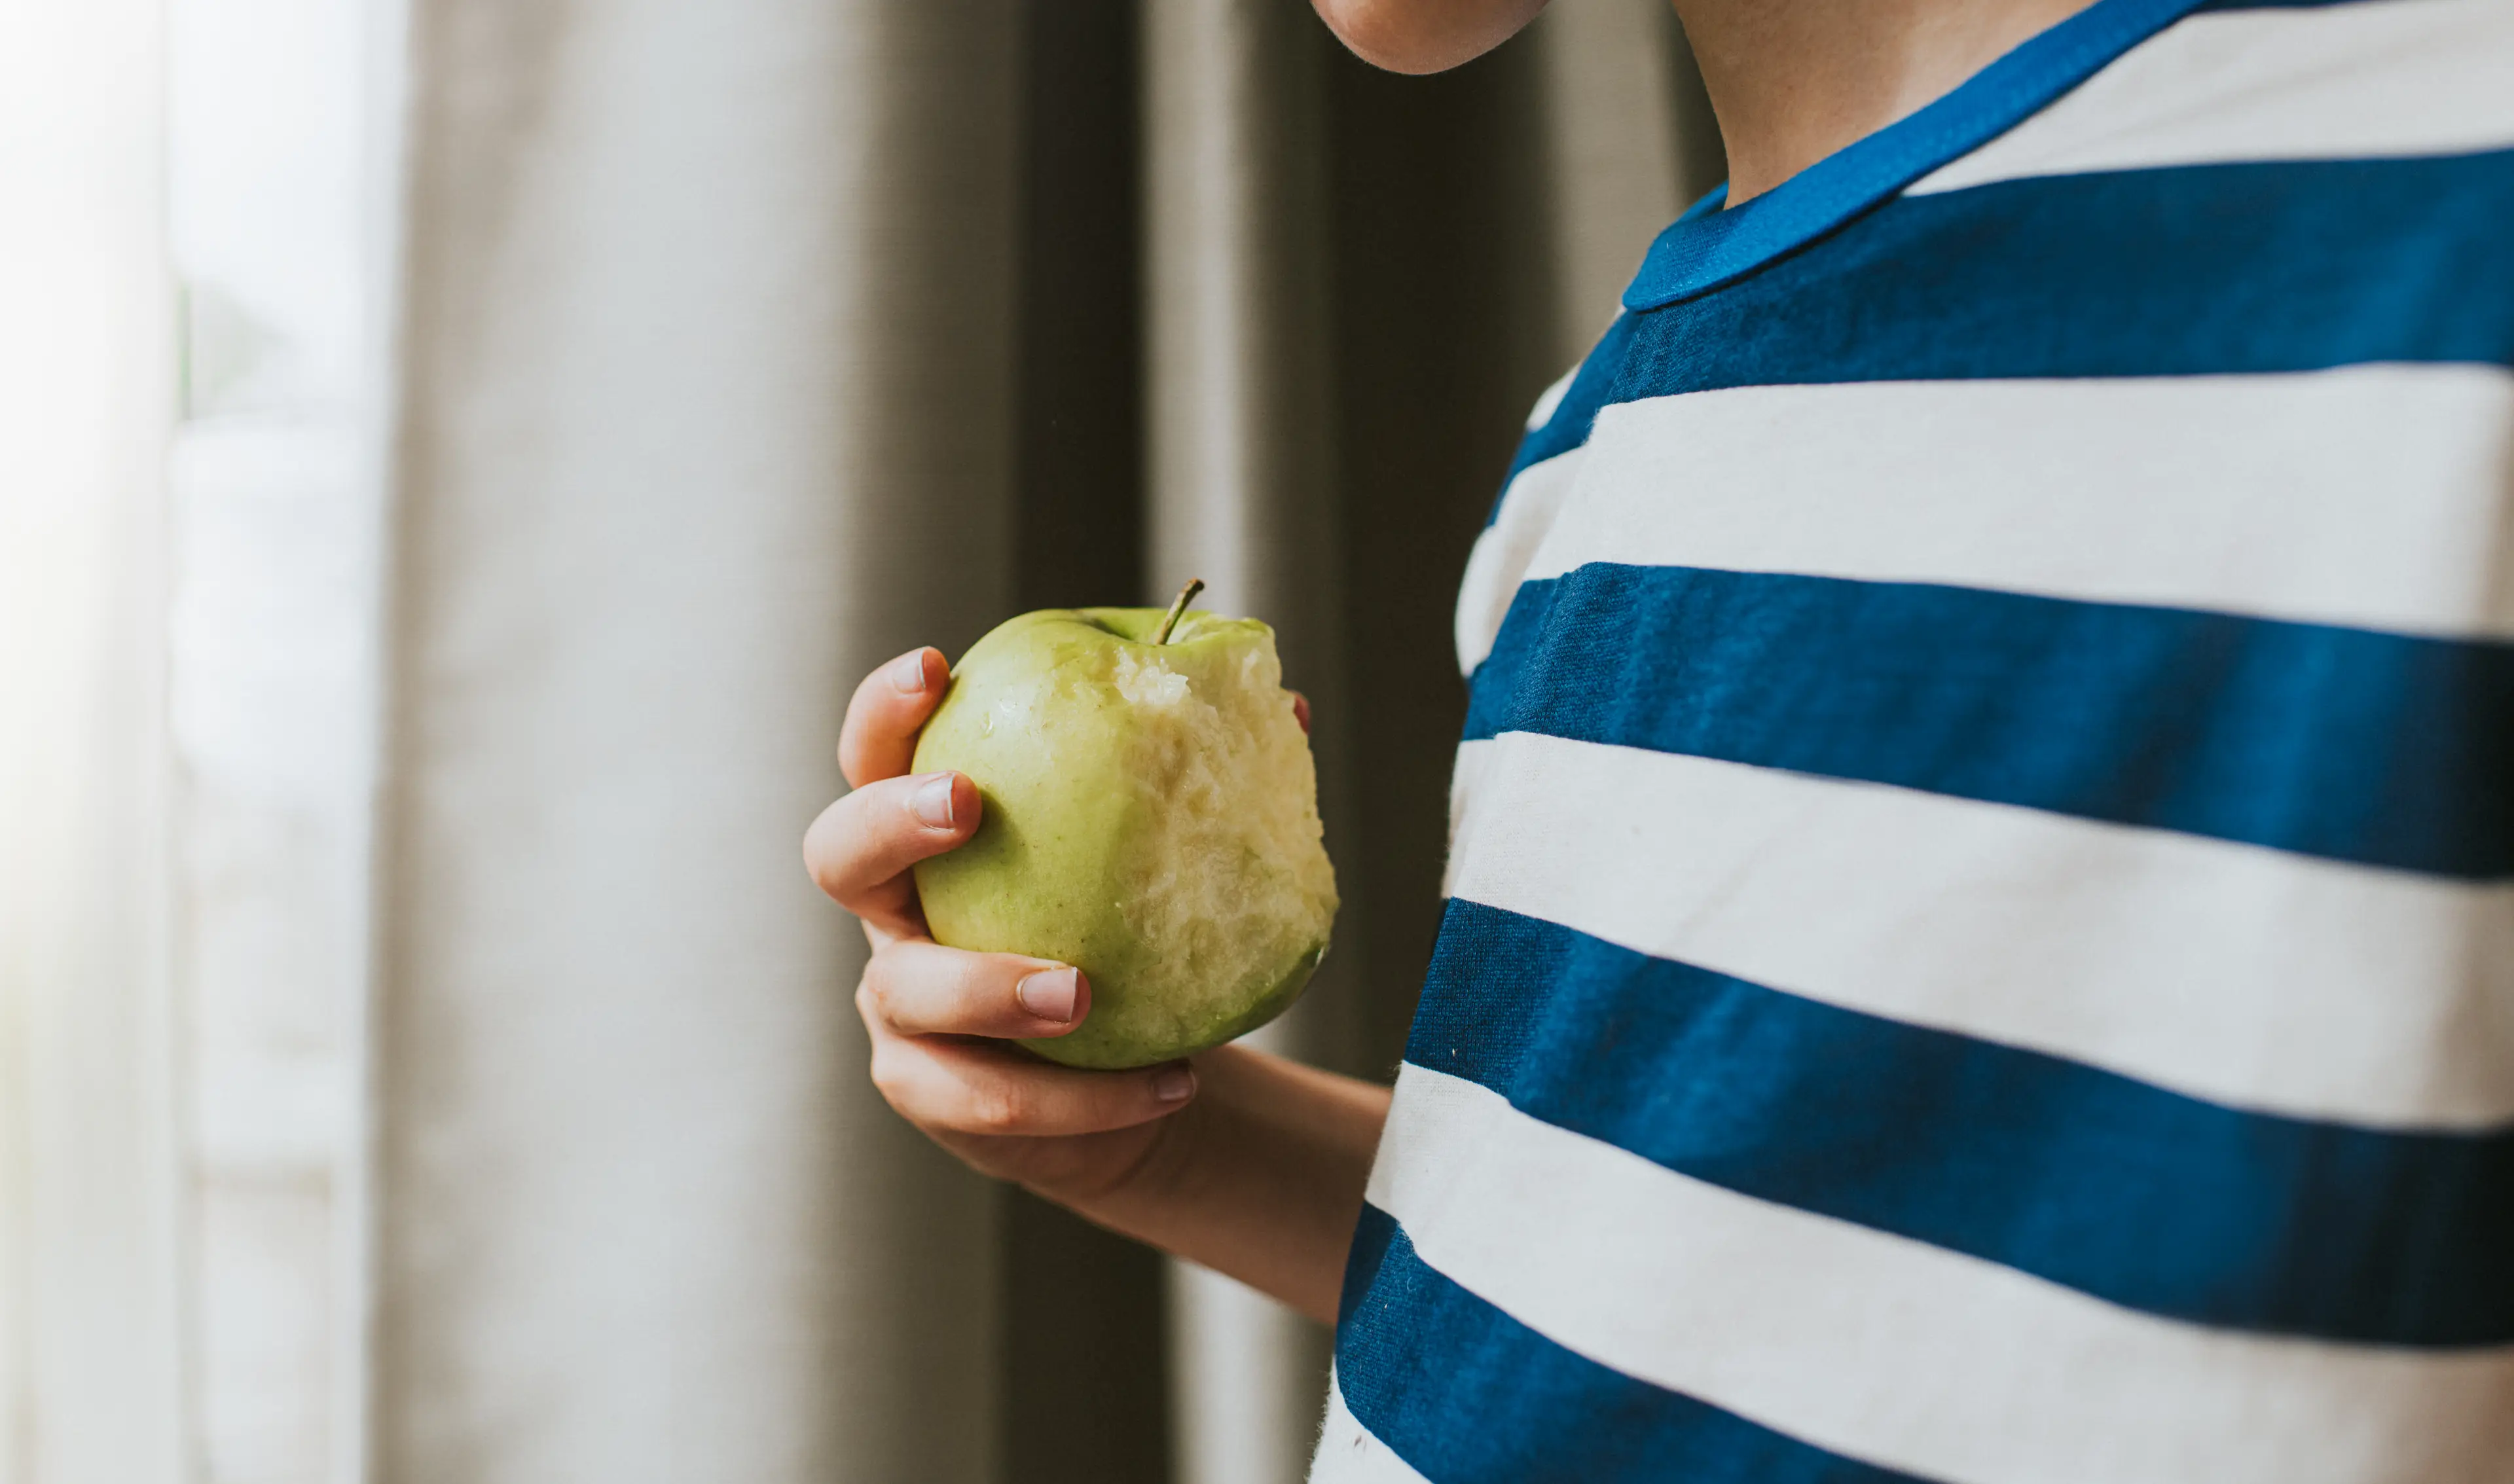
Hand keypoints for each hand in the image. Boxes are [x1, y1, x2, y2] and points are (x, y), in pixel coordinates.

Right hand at [804, 646, 1198, 1202]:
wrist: (1139, 1077)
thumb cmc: (1137, 934)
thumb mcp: (1164, 858)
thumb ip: (1204, 781)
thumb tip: (1289, 704)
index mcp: (932, 834)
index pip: (877, 754)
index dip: (886, 710)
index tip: (936, 667)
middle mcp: (895, 912)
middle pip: (840, 855)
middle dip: (891, 820)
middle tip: (968, 804)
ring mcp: (900, 1007)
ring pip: (909, 993)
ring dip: (991, 987)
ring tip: (1085, 993)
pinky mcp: (933, 1092)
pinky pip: (990, 1100)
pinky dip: (1084, 1099)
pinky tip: (1175, 1082)